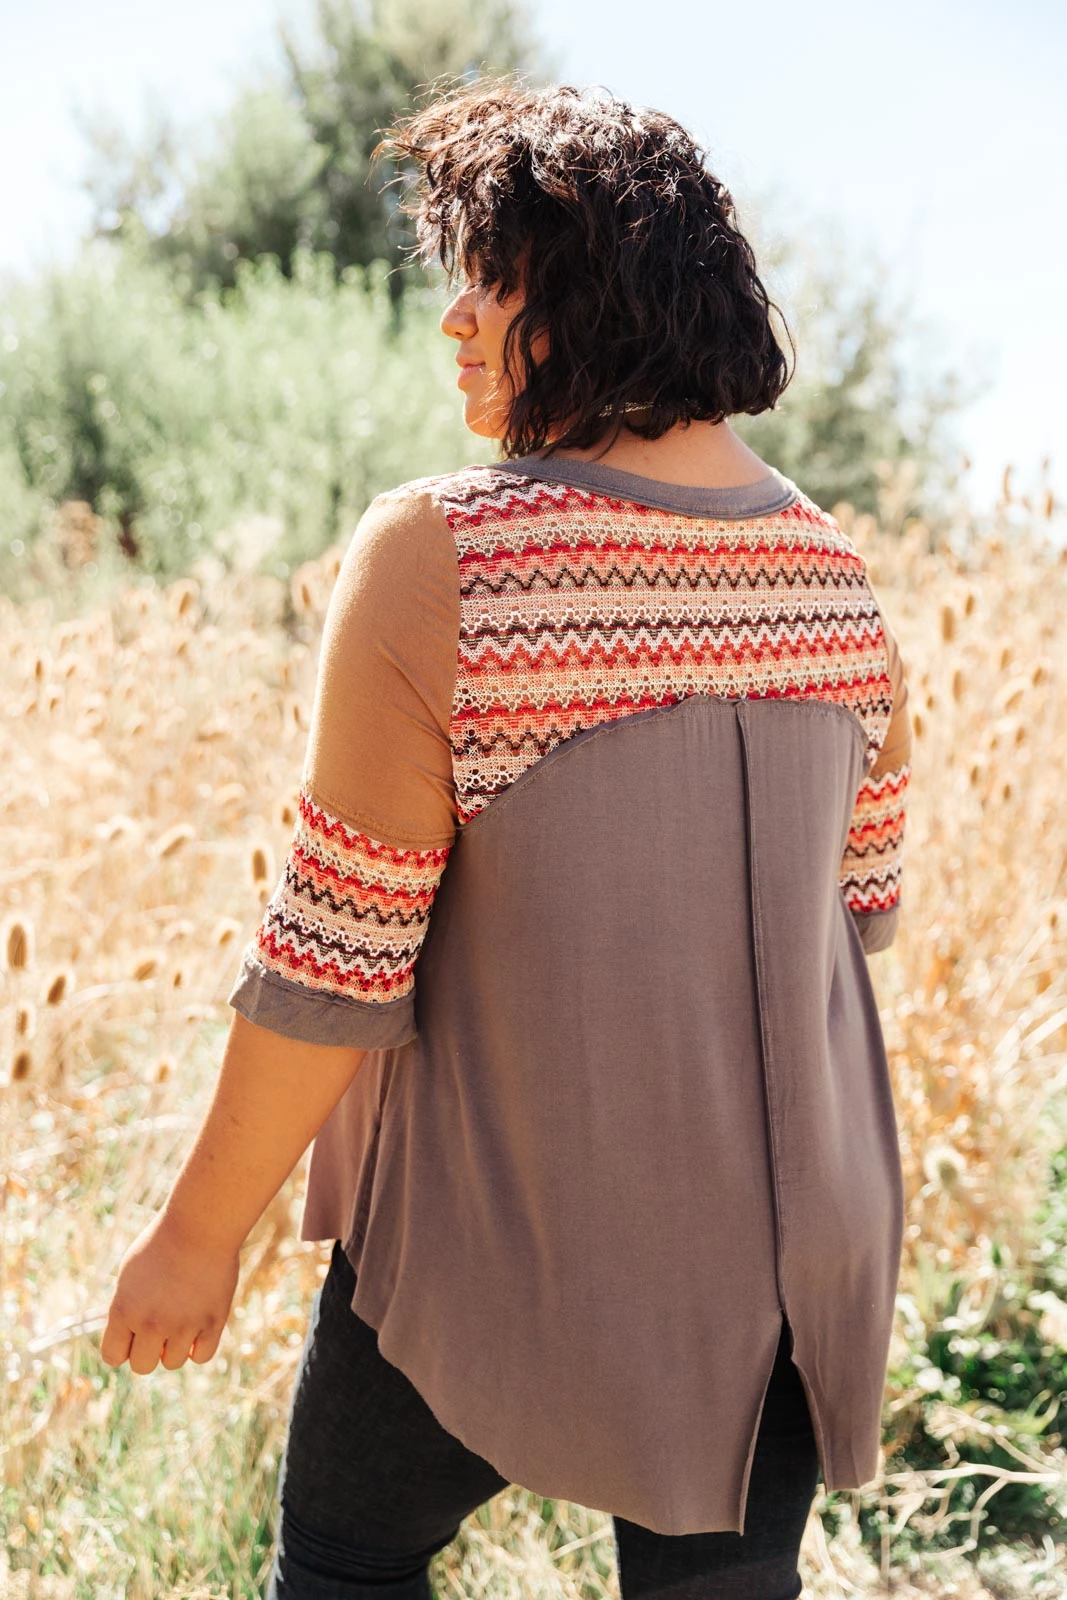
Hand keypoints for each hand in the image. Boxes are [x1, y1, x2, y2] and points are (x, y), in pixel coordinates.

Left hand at [99, 1209, 239, 1373]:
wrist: (201, 1224)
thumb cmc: (162, 1243)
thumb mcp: (130, 1274)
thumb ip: (125, 1310)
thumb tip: (131, 1342)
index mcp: (123, 1310)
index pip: (113, 1357)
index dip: (123, 1345)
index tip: (133, 1331)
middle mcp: (151, 1324)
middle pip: (142, 1366)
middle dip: (149, 1349)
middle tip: (160, 1323)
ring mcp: (184, 1326)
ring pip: (173, 1362)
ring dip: (176, 1345)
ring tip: (183, 1315)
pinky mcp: (213, 1323)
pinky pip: (202, 1356)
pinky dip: (200, 1345)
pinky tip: (200, 1322)